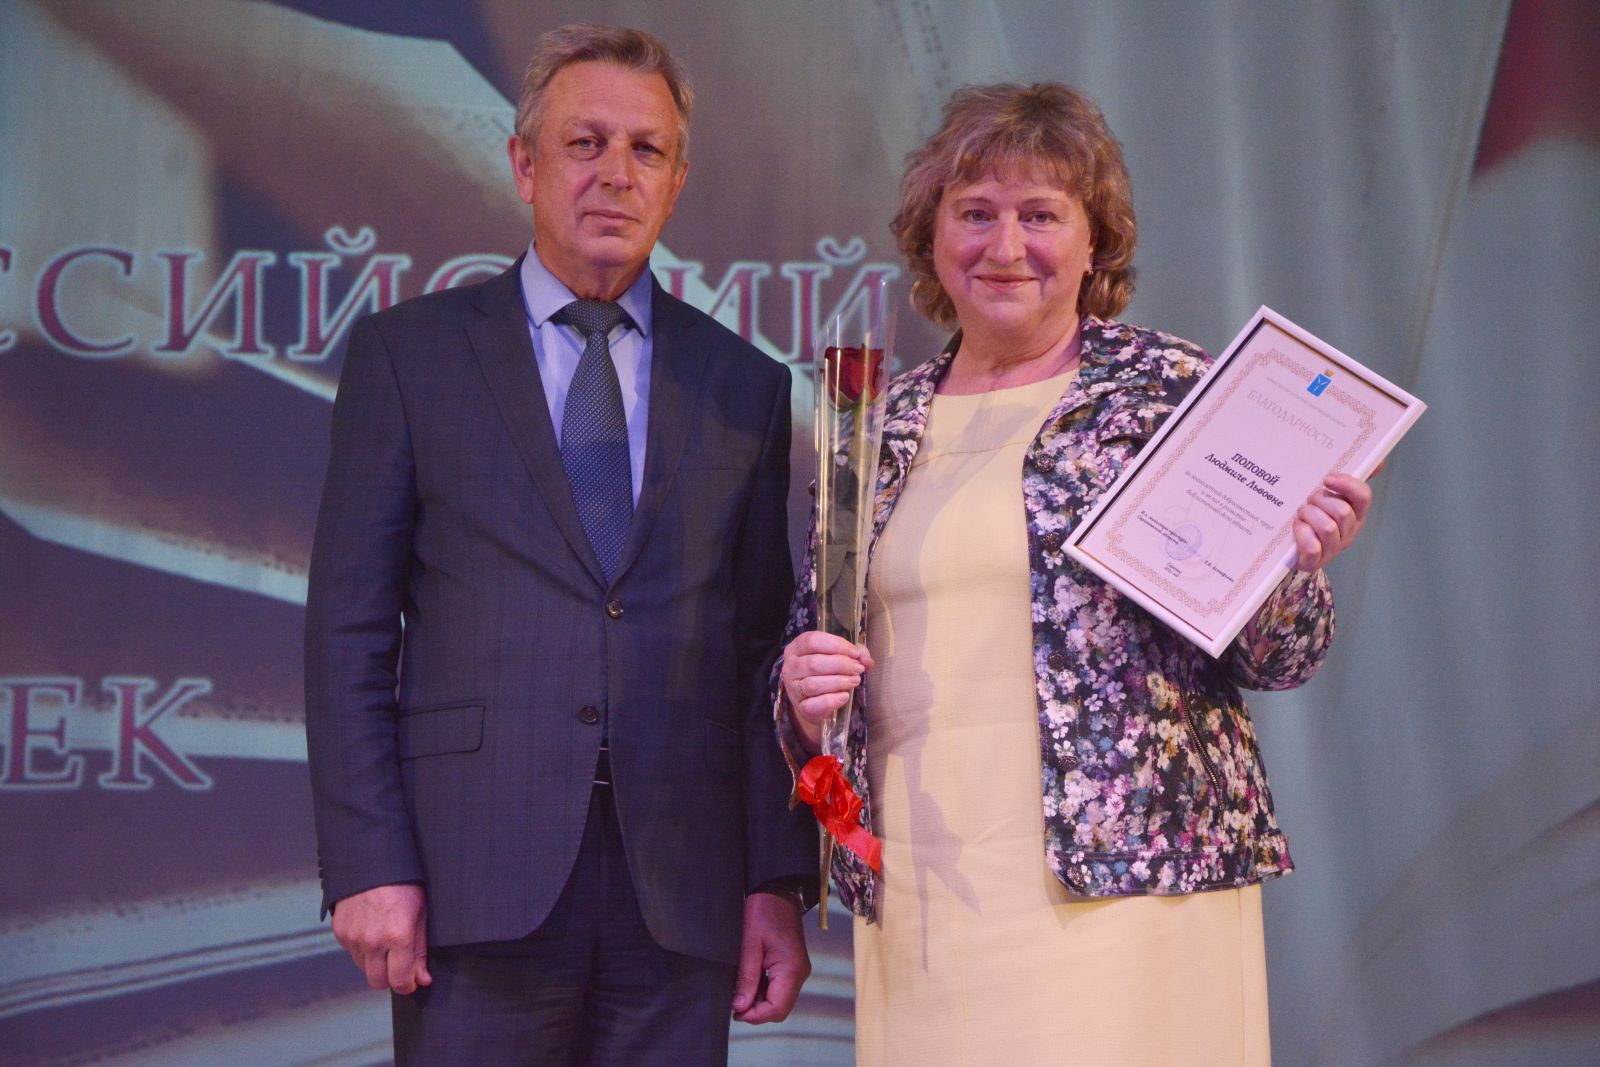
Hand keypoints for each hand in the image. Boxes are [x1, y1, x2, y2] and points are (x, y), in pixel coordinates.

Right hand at [331, 883, 431, 994]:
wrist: (371, 860)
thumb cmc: (403, 884)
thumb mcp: (421, 914)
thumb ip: (420, 951)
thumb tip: (422, 980)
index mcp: (398, 937)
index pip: (400, 982)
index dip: (408, 984)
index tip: (412, 979)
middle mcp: (373, 941)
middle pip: (378, 983)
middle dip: (390, 978)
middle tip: (398, 962)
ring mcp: (353, 938)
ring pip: (364, 968)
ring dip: (375, 962)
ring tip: (385, 940)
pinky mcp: (340, 932)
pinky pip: (352, 952)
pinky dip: (361, 948)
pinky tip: (371, 929)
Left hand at [731, 890, 810, 1022]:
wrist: (777, 891)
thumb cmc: (764, 911)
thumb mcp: (750, 945)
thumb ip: (747, 978)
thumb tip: (740, 1007)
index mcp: (791, 969)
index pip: (776, 1009)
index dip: (755, 1016)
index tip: (735, 1012)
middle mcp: (799, 974)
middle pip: (780, 1009)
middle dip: (757, 1012)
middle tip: (735, 1003)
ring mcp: (798, 970)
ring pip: (780, 1002)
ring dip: (760, 1002)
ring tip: (740, 991)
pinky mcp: (793, 967)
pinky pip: (780, 989)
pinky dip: (764, 992)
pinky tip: (749, 982)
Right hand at [779, 630, 872, 753]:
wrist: (814, 700)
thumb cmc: (826, 672)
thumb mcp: (837, 656)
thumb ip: (854, 653)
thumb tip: (865, 659)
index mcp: (797, 648)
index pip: (812, 641)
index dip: (836, 645)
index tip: (855, 653)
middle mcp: (790, 667)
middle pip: (813, 663)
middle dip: (841, 665)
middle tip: (857, 669)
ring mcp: (793, 688)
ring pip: (813, 685)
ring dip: (839, 682)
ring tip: (854, 681)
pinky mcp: (800, 707)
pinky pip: (814, 705)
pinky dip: (832, 700)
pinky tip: (844, 696)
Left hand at [1291, 472, 1372, 571]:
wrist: (1293, 548)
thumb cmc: (1313, 516)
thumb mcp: (1331, 495)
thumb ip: (1352, 479)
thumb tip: (1380, 461)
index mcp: (1355, 513)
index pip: (1363, 496)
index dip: (1346, 485)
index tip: (1327, 479)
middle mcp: (1348, 532)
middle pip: (1342, 512)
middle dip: (1321, 500)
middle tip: (1308, 500)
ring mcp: (1333, 549)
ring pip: (1327, 528)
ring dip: (1308, 515)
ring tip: (1301, 514)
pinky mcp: (1315, 562)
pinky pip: (1313, 548)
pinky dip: (1302, 534)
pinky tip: (1297, 527)